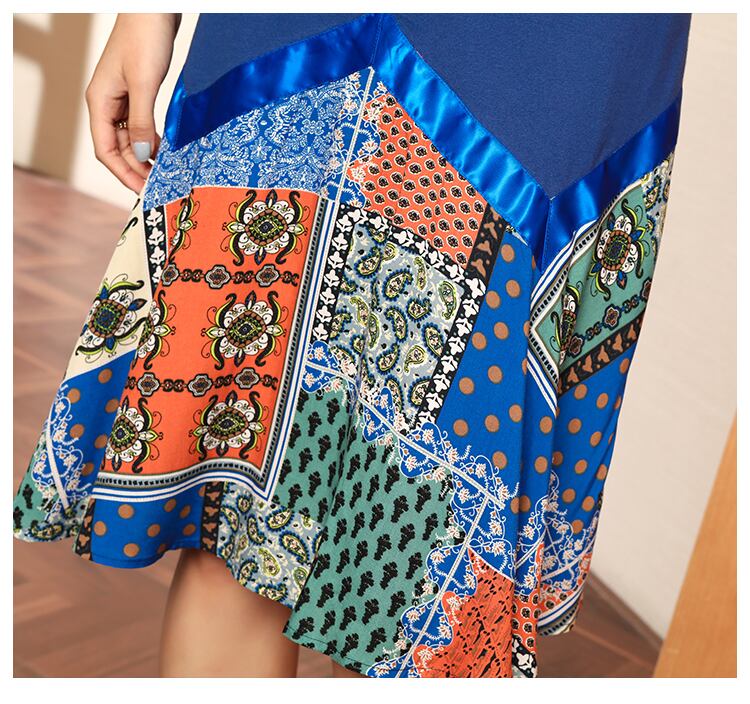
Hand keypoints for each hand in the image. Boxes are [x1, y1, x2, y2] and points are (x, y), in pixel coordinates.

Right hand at [85, 13, 180, 192]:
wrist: (153, 11)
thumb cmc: (144, 39)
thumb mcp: (144, 84)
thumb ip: (142, 121)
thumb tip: (143, 155)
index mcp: (100, 102)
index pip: (106, 150)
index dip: (123, 173)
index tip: (143, 190)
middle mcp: (107, 104)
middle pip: (119, 149)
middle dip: (137, 169)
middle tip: (160, 188)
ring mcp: (122, 100)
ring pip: (131, 140)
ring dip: (146, 157)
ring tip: (165, 174)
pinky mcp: (137, 95)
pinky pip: (141, 127)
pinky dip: (152, 141)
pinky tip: (166, 151)